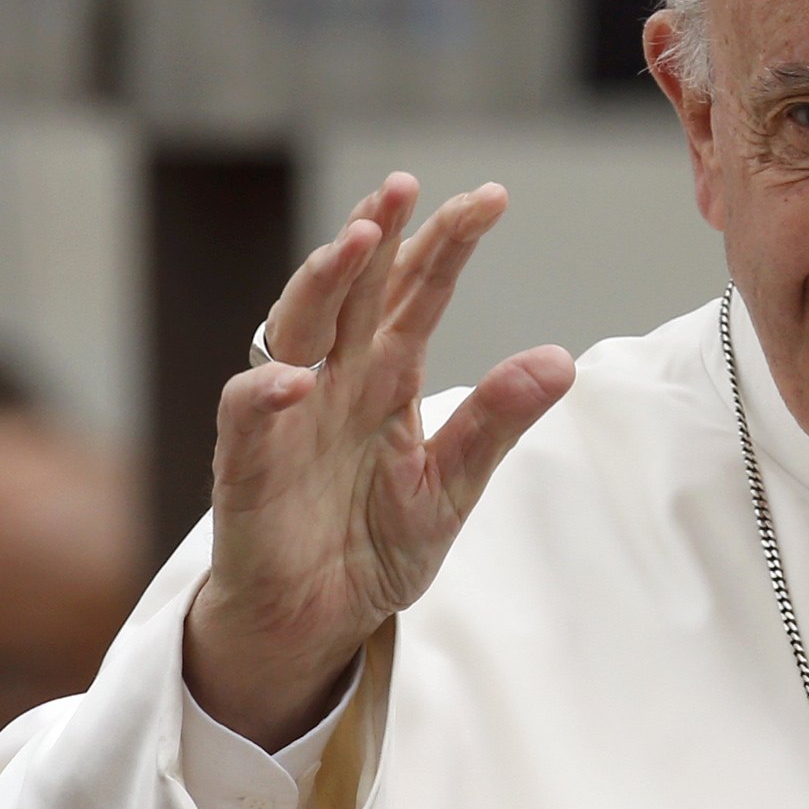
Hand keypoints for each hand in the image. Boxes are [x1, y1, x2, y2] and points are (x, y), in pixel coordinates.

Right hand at [183, 175, 576, 746]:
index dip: (446, 245)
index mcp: (386, 379)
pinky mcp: (246, 466)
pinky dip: (265, 395)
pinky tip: (296, 378)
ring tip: (356, 240)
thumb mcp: (452, 486)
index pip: (417, 294)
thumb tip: (561, 359)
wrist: (317, 621)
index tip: (491, 198)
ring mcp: (287, 417)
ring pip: (295, 329)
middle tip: (405, 187)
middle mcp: (335, 381)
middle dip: (376, 235)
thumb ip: (496, 422)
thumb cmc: (373, 545)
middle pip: (354, 291)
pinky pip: (247, 418)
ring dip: (322, 282)